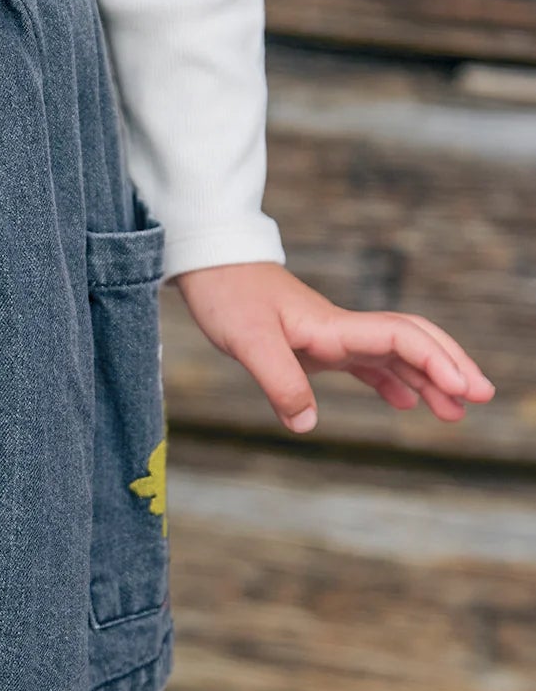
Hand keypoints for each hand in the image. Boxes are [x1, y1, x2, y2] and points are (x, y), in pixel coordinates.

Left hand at [173, 261, 494, 432]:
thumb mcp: (247, 341)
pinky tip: (406, 403)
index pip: (400, 338)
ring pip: (394, 355)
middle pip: (412, 341)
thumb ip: (278, 381)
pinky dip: (392, 382)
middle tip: (482, 397)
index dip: (436, 361)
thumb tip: (307, 425)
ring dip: (428, 379)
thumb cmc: (227, 295)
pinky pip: (366, 363)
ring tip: (455, 413)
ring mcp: (332, 336)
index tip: (464, 388)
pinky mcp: (317, 344)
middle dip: (450, 366)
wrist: (208, 265)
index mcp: (333, 326)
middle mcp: (341, 329)